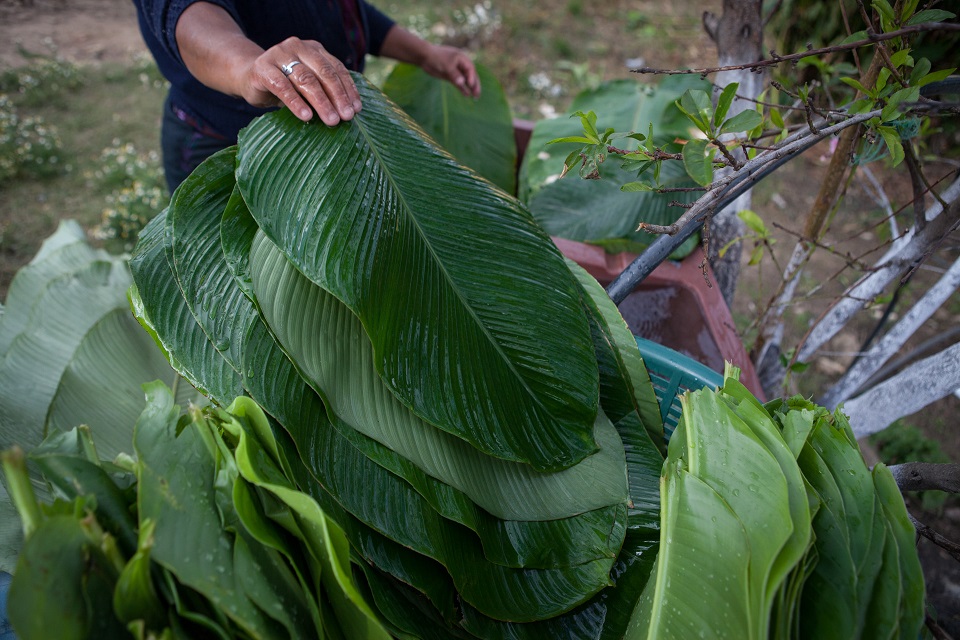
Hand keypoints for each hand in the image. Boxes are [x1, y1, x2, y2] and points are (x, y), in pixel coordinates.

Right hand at [176, 3, 360, 125]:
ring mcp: (279, 55)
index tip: (356, 110)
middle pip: (324, 73)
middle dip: (338, 97)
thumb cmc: (285, 85)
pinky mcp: (262, 68)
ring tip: (331, 121)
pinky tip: (306, 116)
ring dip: (321, 102)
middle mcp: (298, 47)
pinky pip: (282, 86)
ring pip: (305, 79)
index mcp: (314, 49)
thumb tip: (350, 113)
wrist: (247, 76)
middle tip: (346, 118)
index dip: (348, 90)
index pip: (336, 68)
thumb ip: (325, 90)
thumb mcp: (307, 85)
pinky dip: (296, 102)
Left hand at [419, 43, 480, 98]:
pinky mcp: (451, 76)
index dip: (472, 77)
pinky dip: (462, 89)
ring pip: (466, 81)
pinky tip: (466, 95)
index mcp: (462, 59)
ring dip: (470, 88)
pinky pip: (459, 84)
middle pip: (471, 76)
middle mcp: (461, 65)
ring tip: (475, 97)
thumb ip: (454, 74)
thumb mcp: (446, 65)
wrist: (425, 57)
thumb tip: (462, 83)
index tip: (470, 84)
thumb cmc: (437, 58)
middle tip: (477, 94)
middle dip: (475, 85)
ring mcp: (456, 71)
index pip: (470, 69)